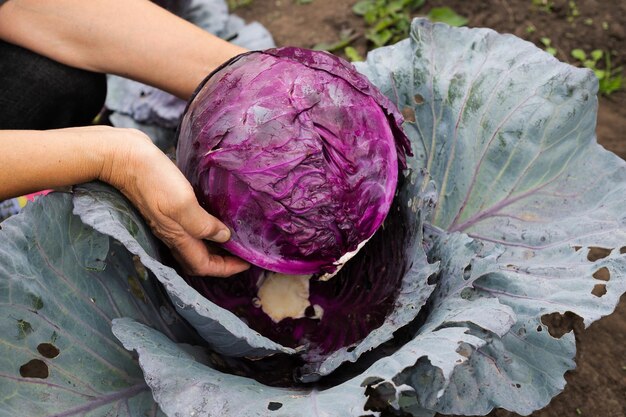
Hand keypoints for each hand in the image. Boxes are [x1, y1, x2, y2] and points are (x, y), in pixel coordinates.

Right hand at [100, 128, 249, 276]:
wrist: (123, 157)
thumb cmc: (153, 180)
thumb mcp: (183, 203)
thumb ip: (203, 224)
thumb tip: (225, 237)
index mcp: (178, 237)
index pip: (204, 266)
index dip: (226, 268)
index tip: (247, 263)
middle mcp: (173, 233)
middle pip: (199, 259)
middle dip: (222, 261)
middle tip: (244, 253)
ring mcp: (168, 220)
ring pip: (194, 243)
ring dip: (214, 245)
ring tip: (235, 237)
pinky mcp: (166, 206)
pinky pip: (190, 226)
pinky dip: (205, 227)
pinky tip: (214, 215)